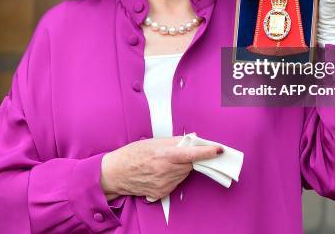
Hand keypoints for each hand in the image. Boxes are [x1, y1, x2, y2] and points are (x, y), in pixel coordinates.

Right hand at [100, 136, 222, 200]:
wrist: (116, 173)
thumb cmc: (132, 154)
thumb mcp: (152, 142)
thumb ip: (174, 141)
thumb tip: (191, 140)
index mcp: (164, 156)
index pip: (191, 154)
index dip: (207, 152)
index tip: (219, 149)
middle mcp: (165, 172)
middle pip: (190, 164)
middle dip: (190, 157)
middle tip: (180, 151)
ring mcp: (164, 184)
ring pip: (184, 174)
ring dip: (181, 167)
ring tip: (165, 161)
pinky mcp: (162, 193)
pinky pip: (176, 182)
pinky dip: (174, 175)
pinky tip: (161, 171)